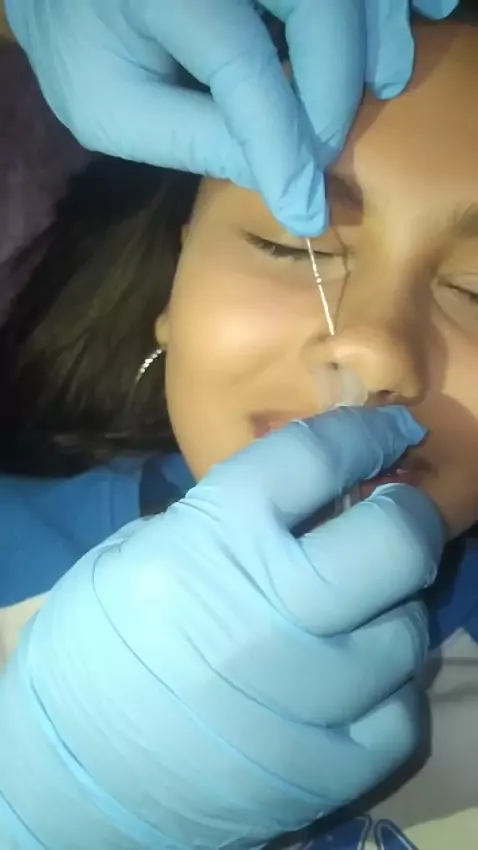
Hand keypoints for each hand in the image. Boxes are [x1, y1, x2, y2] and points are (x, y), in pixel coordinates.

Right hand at [0, 407, 442, 848]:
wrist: (68, 770)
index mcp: (211, 541)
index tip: (387, 432)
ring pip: (406, 635)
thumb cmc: (95, 645)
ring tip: (362, 612)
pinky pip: (399, 717)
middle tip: (396, 518)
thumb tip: (313, 503)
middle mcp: (268, 612)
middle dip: (408, 519)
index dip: (364, 434)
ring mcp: (301, 699)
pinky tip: (357, 685)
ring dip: (393, 612)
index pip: (315, 460)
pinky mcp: (320, 773)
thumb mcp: (142, 551)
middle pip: (394, 546)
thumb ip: (229, 520)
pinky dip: (388, 693)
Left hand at [5, 0, 457, 234]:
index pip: (243, 69)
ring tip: (384, 85)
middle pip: (315, 8)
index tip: (308, 211)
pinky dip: (386, 0)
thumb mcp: (109, 108)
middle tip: (328, 150)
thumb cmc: (86, 46)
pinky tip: (418, 14)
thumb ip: (186, 137)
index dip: (283, 145)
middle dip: (334, 90)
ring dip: (377, 35)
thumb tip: (272, 172)